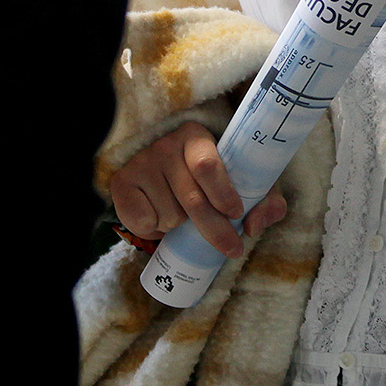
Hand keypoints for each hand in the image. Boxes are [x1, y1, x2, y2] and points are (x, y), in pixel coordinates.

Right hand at [108, 120, 286, 256]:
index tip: (236, 213)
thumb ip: (264, 199)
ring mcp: (141, 164)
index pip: (207, 165)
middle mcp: (165, 145)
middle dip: (215, 229)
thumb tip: (254, 226)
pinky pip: (141, 222)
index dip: (223, 194)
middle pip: (192, 199)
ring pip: (169, 216)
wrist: (160, 171)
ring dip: (180, 228)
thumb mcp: (242, 180)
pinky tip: (158, 216)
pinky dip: (153, 230)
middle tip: (232, 249)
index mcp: (196, 136)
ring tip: (182, 215)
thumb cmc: (210, 177)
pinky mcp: (122, 183)